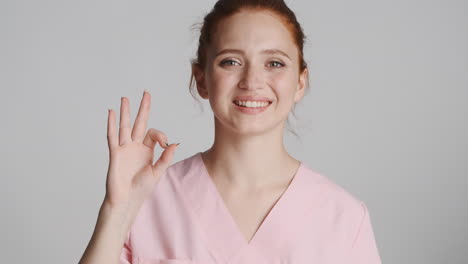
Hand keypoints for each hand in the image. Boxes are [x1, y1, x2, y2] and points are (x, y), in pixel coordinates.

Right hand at [104, 90, 178, 210]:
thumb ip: (165, 157)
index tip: (165, 142)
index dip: (160, 134)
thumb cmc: (142, 188)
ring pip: (125, 126)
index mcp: (147, 150)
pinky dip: (111, 124)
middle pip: (139, 123)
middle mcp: (135, 146)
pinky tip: (111, 113)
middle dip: (143, 108)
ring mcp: (124, 148)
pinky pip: (112, 136)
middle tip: (146, 93)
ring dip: (125, 112)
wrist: (127, 200)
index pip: (153, 133)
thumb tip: (175, 143)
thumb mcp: (158, 172)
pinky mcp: (115, 153)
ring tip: (125, 98)